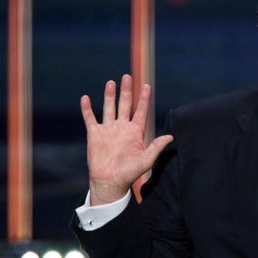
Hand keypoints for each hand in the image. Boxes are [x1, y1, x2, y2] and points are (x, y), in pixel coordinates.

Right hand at [81, 74, 173, 205]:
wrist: (110, 182)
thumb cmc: (129, 173)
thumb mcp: (146, 160)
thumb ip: (156, 147)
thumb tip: (171, 137)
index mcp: (135, 133)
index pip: (141, 112)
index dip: (144, 99)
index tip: (147, 86)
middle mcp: (122, 128)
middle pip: (125, 105)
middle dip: (127, 91)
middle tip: (128, 76)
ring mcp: (108, 130)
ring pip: (109, 108)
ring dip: (109, 96)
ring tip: (111, 82)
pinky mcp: (95, 135)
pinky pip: (90, 119)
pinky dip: (87, 109)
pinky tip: (86, 98)